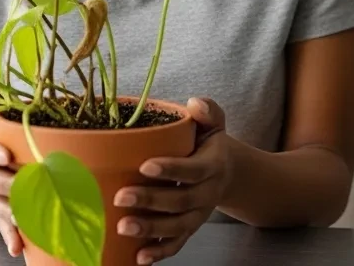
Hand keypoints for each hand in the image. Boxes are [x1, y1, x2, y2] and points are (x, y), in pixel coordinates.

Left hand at [116, 98, 230, 264]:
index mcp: (212, 165)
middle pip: (181, 200)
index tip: (145, 166)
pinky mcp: (190, 228)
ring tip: (123, 227)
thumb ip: (208, 112)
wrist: (231, 175)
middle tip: (121, 197)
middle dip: (151, 201)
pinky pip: (177, 244)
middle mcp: (208, 193)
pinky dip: (160, 253)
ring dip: (151, 229)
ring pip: (177, 226)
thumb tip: (194, 104)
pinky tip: (139, 257)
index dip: (171, 169)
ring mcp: (199, 214)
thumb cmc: (211, 146)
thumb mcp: (214, 125)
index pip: (192, 169)